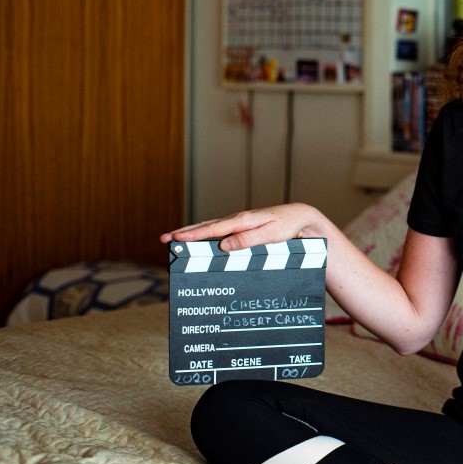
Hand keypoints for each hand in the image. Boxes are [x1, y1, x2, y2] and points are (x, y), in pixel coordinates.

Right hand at [160, 203, 333, 251]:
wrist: (299, 217)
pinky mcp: (240, 226)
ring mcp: (237, 222)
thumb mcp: (272, 235)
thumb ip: (249, 240)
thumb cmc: (287, 227)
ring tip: (171, 239)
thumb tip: (224, 246)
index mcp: (243, 220)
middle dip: (184, 233)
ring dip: (190, 232)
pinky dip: (203, 233)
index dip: (193, 235)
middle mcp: (237, 219)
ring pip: (209, 226)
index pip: (213, 229)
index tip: (176, 239)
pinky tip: (195, 240)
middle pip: (206, 226)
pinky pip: (217, 229)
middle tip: (163, 239)